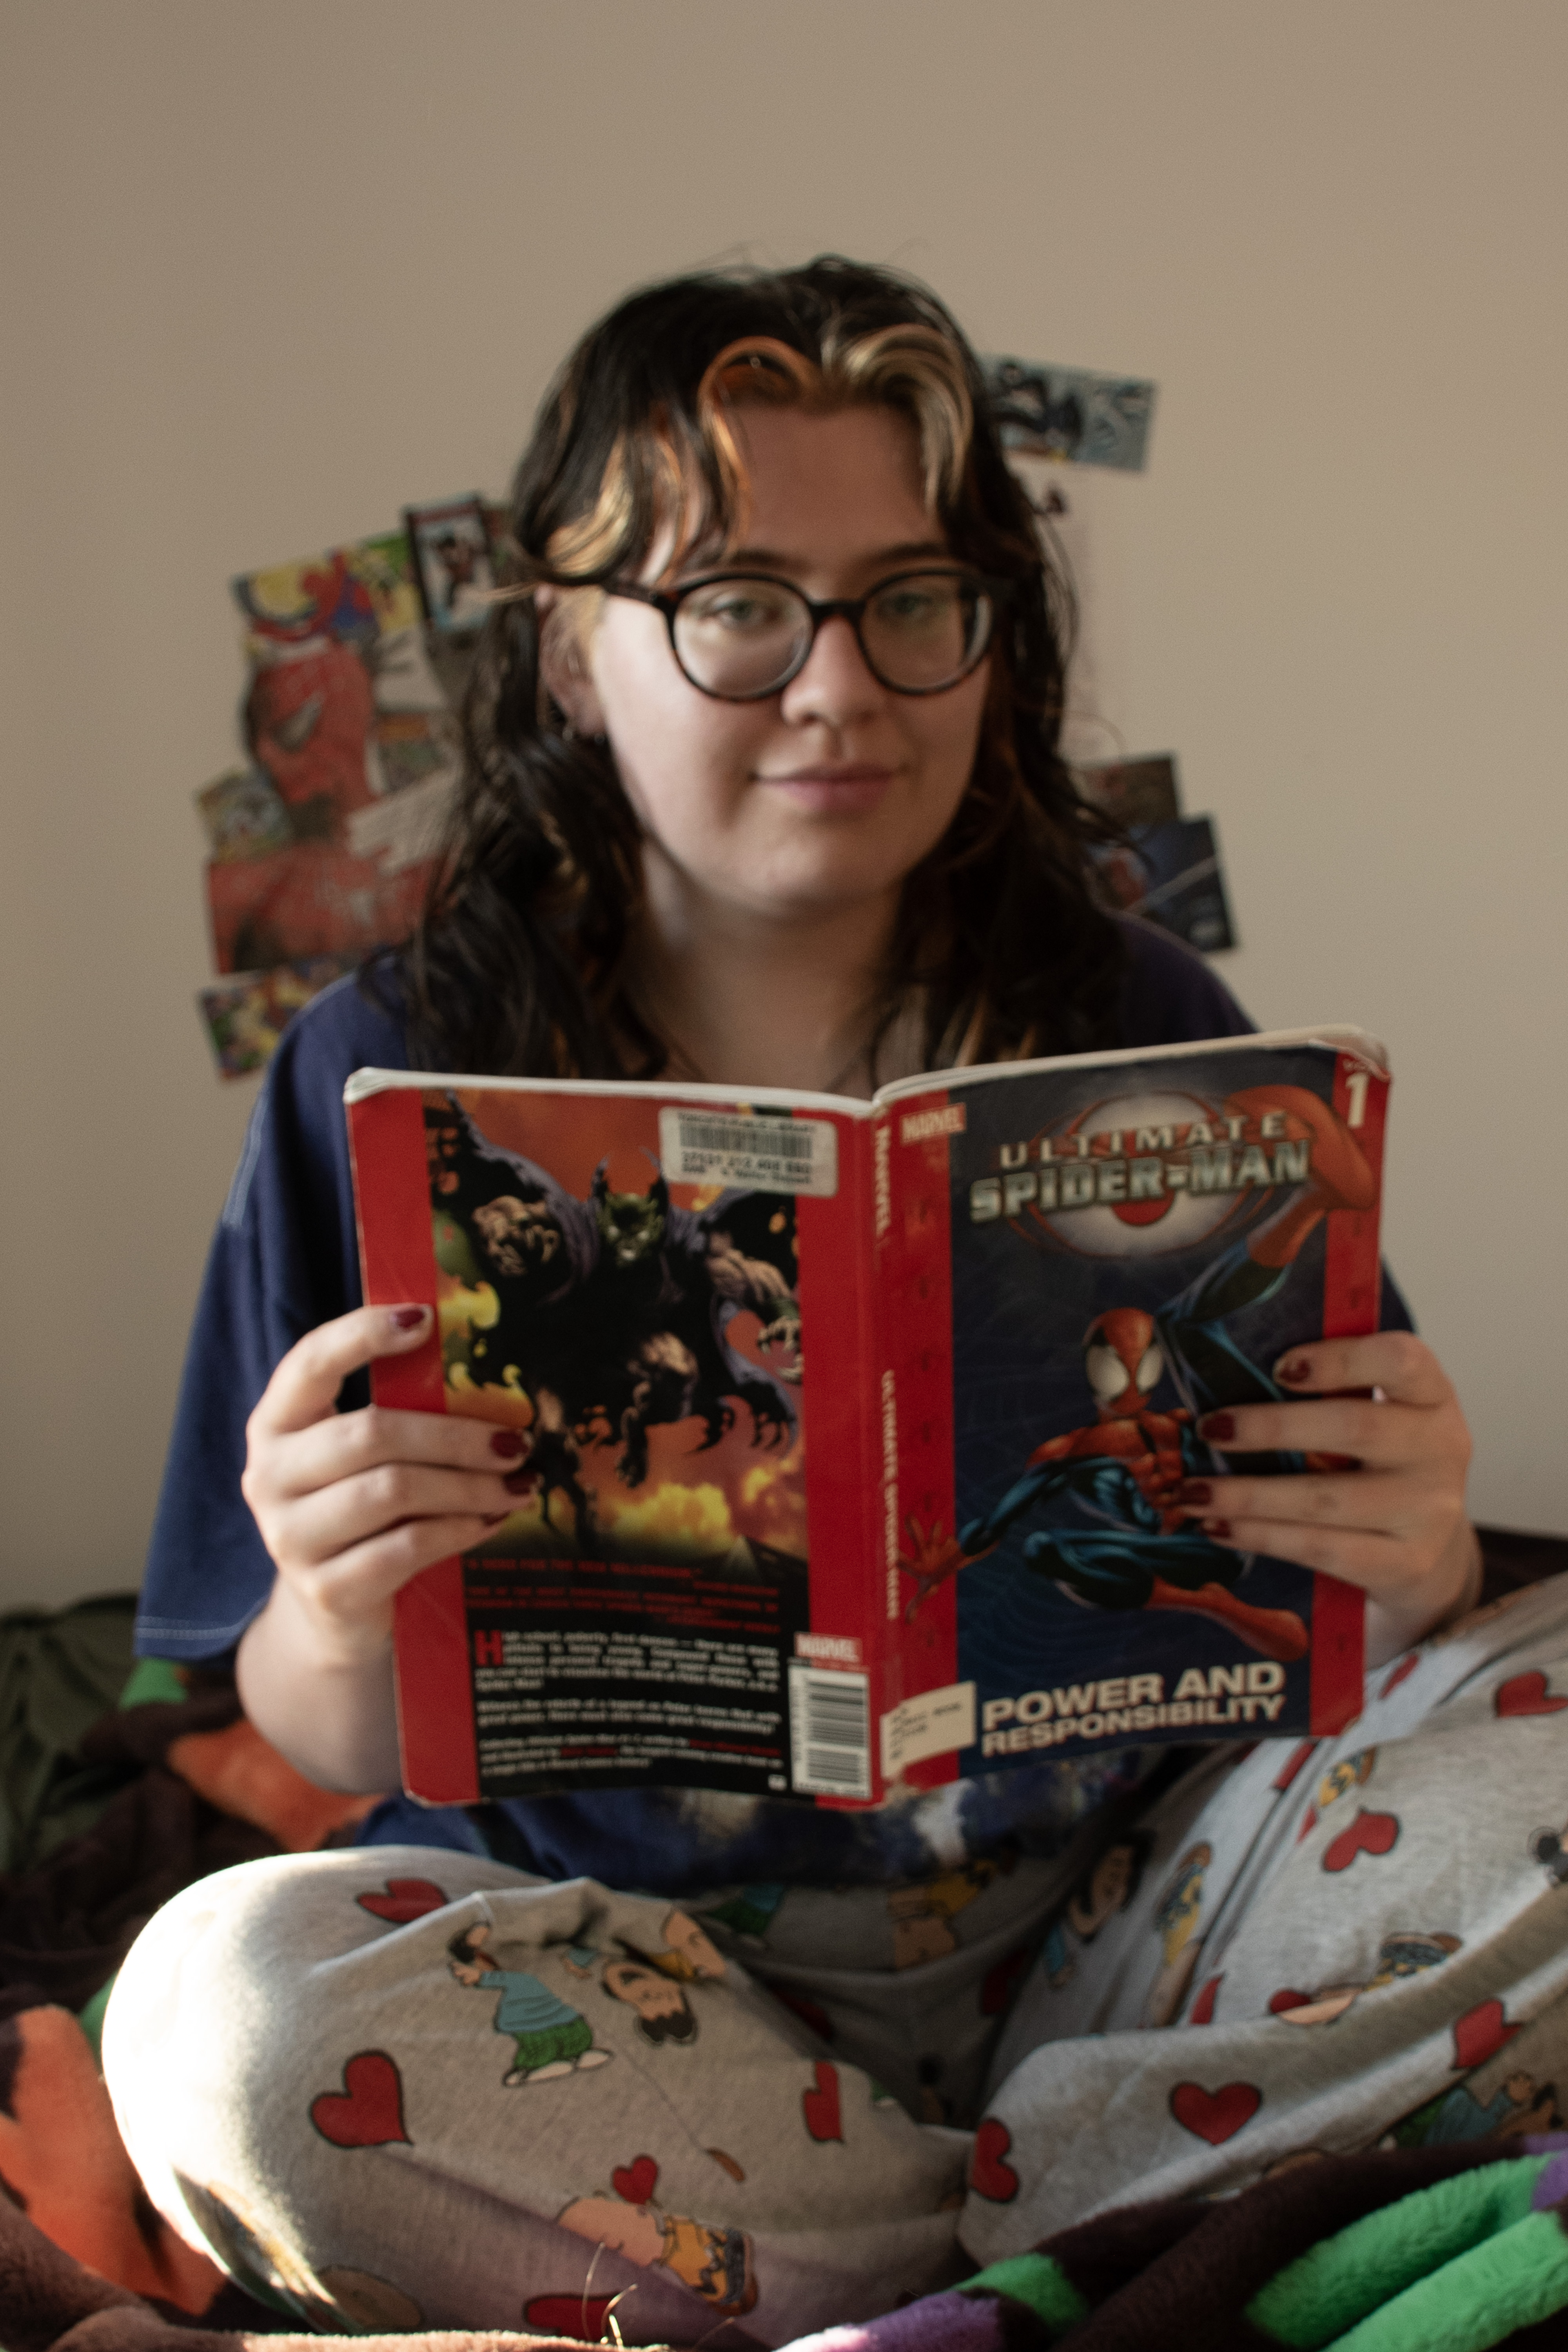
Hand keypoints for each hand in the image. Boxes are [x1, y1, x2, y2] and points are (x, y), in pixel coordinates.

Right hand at [241, 1303, 531, 1664]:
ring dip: (469, 1485)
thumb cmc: (360, 1511)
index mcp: (276, 1423)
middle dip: (456, 1435)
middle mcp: (268, 1475)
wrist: (332, 1611)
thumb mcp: (363, 1457)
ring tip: (518, 1484)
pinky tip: (489, 1522)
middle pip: (372, 1435)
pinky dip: (459, 1530)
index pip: (310, 1361)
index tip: (426, 1319)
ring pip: (393, 1490)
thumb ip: (398, 1412)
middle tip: (517, 1441)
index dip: (363, 1334)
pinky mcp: (325, 1588)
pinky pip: (407, 1547)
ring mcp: (290, 1536)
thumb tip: (482, 1369)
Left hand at [898, 1514, 968, 1616]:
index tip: (893, 1556)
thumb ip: (916, 1604)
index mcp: (917, 1563)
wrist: (950, 1564)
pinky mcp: (950, 1544)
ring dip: (935, 1529)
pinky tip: (954, 1541)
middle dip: (913, 1527)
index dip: (900, 1559)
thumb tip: (908, 1622)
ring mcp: (938, 1546)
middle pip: (917, 1538)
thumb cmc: (933, 1578)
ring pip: (935, 1533)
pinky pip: (952, 1541)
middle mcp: (925, 1551)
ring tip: (936, 1523)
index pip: (906, 1561)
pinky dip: (953, 1542)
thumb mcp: (925, 1591)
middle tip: (908, 1517)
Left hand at [1173, 1331, 1479, 1661]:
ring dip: (1247, 1495)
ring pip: (1326, 1499)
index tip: (1279, 1366)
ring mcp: (1427, 1511)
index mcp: (1432, 1395)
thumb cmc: (1382, 1464)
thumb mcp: (1379, 1415)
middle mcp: (1440, 1448)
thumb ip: (1331, 1389)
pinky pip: (1322, 1549)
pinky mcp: (1405, 1564)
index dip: (1341, 1359)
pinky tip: (1219, 1528)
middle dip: (1270, 1428)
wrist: (1429, 1552)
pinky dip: (1261, 1537)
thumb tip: (1225, 1369)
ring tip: (1192, 1492)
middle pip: (1355, 1428)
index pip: (1402, 1359)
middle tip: (1208, 1428)